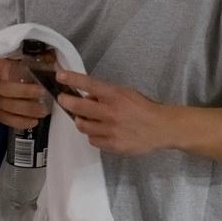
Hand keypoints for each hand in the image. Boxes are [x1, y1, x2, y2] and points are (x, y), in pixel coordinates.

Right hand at [0, 57, 49, 130]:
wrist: (15, 84)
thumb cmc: (22, 71)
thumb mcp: (29, 62)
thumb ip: (38, 59)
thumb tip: (50, 58)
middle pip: (4, 89)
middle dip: (25, 92)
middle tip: (43, 92)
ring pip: (6, 106)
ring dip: (26, 109)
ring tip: (43, 110)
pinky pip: (6, 119)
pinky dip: (20, 122)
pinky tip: (34, 121)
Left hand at [55, 70, 171, 155]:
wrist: (161, 128)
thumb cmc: (142, 108)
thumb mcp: (125, 93)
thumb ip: (105, 94)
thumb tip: (85, 96)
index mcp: (116, 95)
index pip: (90, 84)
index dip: (72, 79)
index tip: (60, 75)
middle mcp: (112, 112)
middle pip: (79, 107)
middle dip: (66, 101)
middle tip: (63, 99)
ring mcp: (111, 130)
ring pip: (82, 125)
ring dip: (80, 120)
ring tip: (85, 118)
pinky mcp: (113, 145)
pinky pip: (93, 140)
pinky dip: (93, 135)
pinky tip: (101, 131)